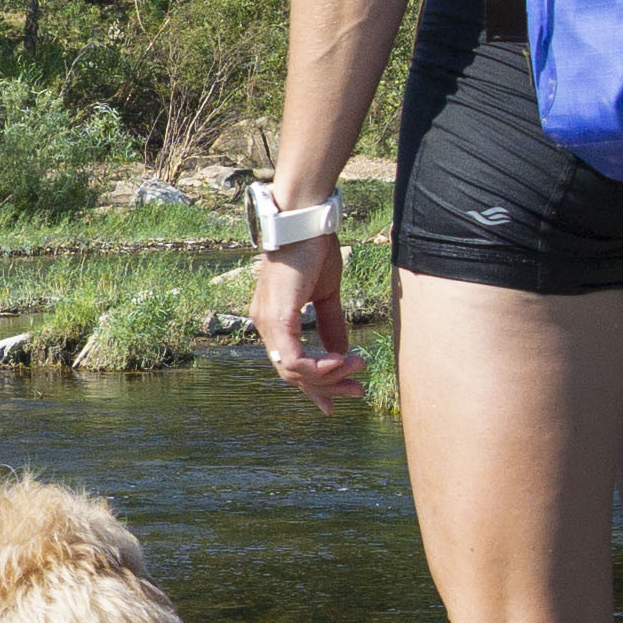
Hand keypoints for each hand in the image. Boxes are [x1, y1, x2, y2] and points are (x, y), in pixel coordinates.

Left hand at [252, 238, 364, 410]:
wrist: (303, 222)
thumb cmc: (312, 250)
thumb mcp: (326, 294)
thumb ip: (330, 324)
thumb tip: (342, 351)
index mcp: (274, 320)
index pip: (289, 365)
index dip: (314, 386)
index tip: (337, 401)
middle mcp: (264, 325)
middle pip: (291, 374)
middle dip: (327, 387)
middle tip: (357, 391)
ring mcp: (267, 323)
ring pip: (293, 372)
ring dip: (329, 376)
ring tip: (358, 367)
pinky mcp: (277, 318)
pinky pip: (293, 359)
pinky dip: (318, 367)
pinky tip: (340, 362)